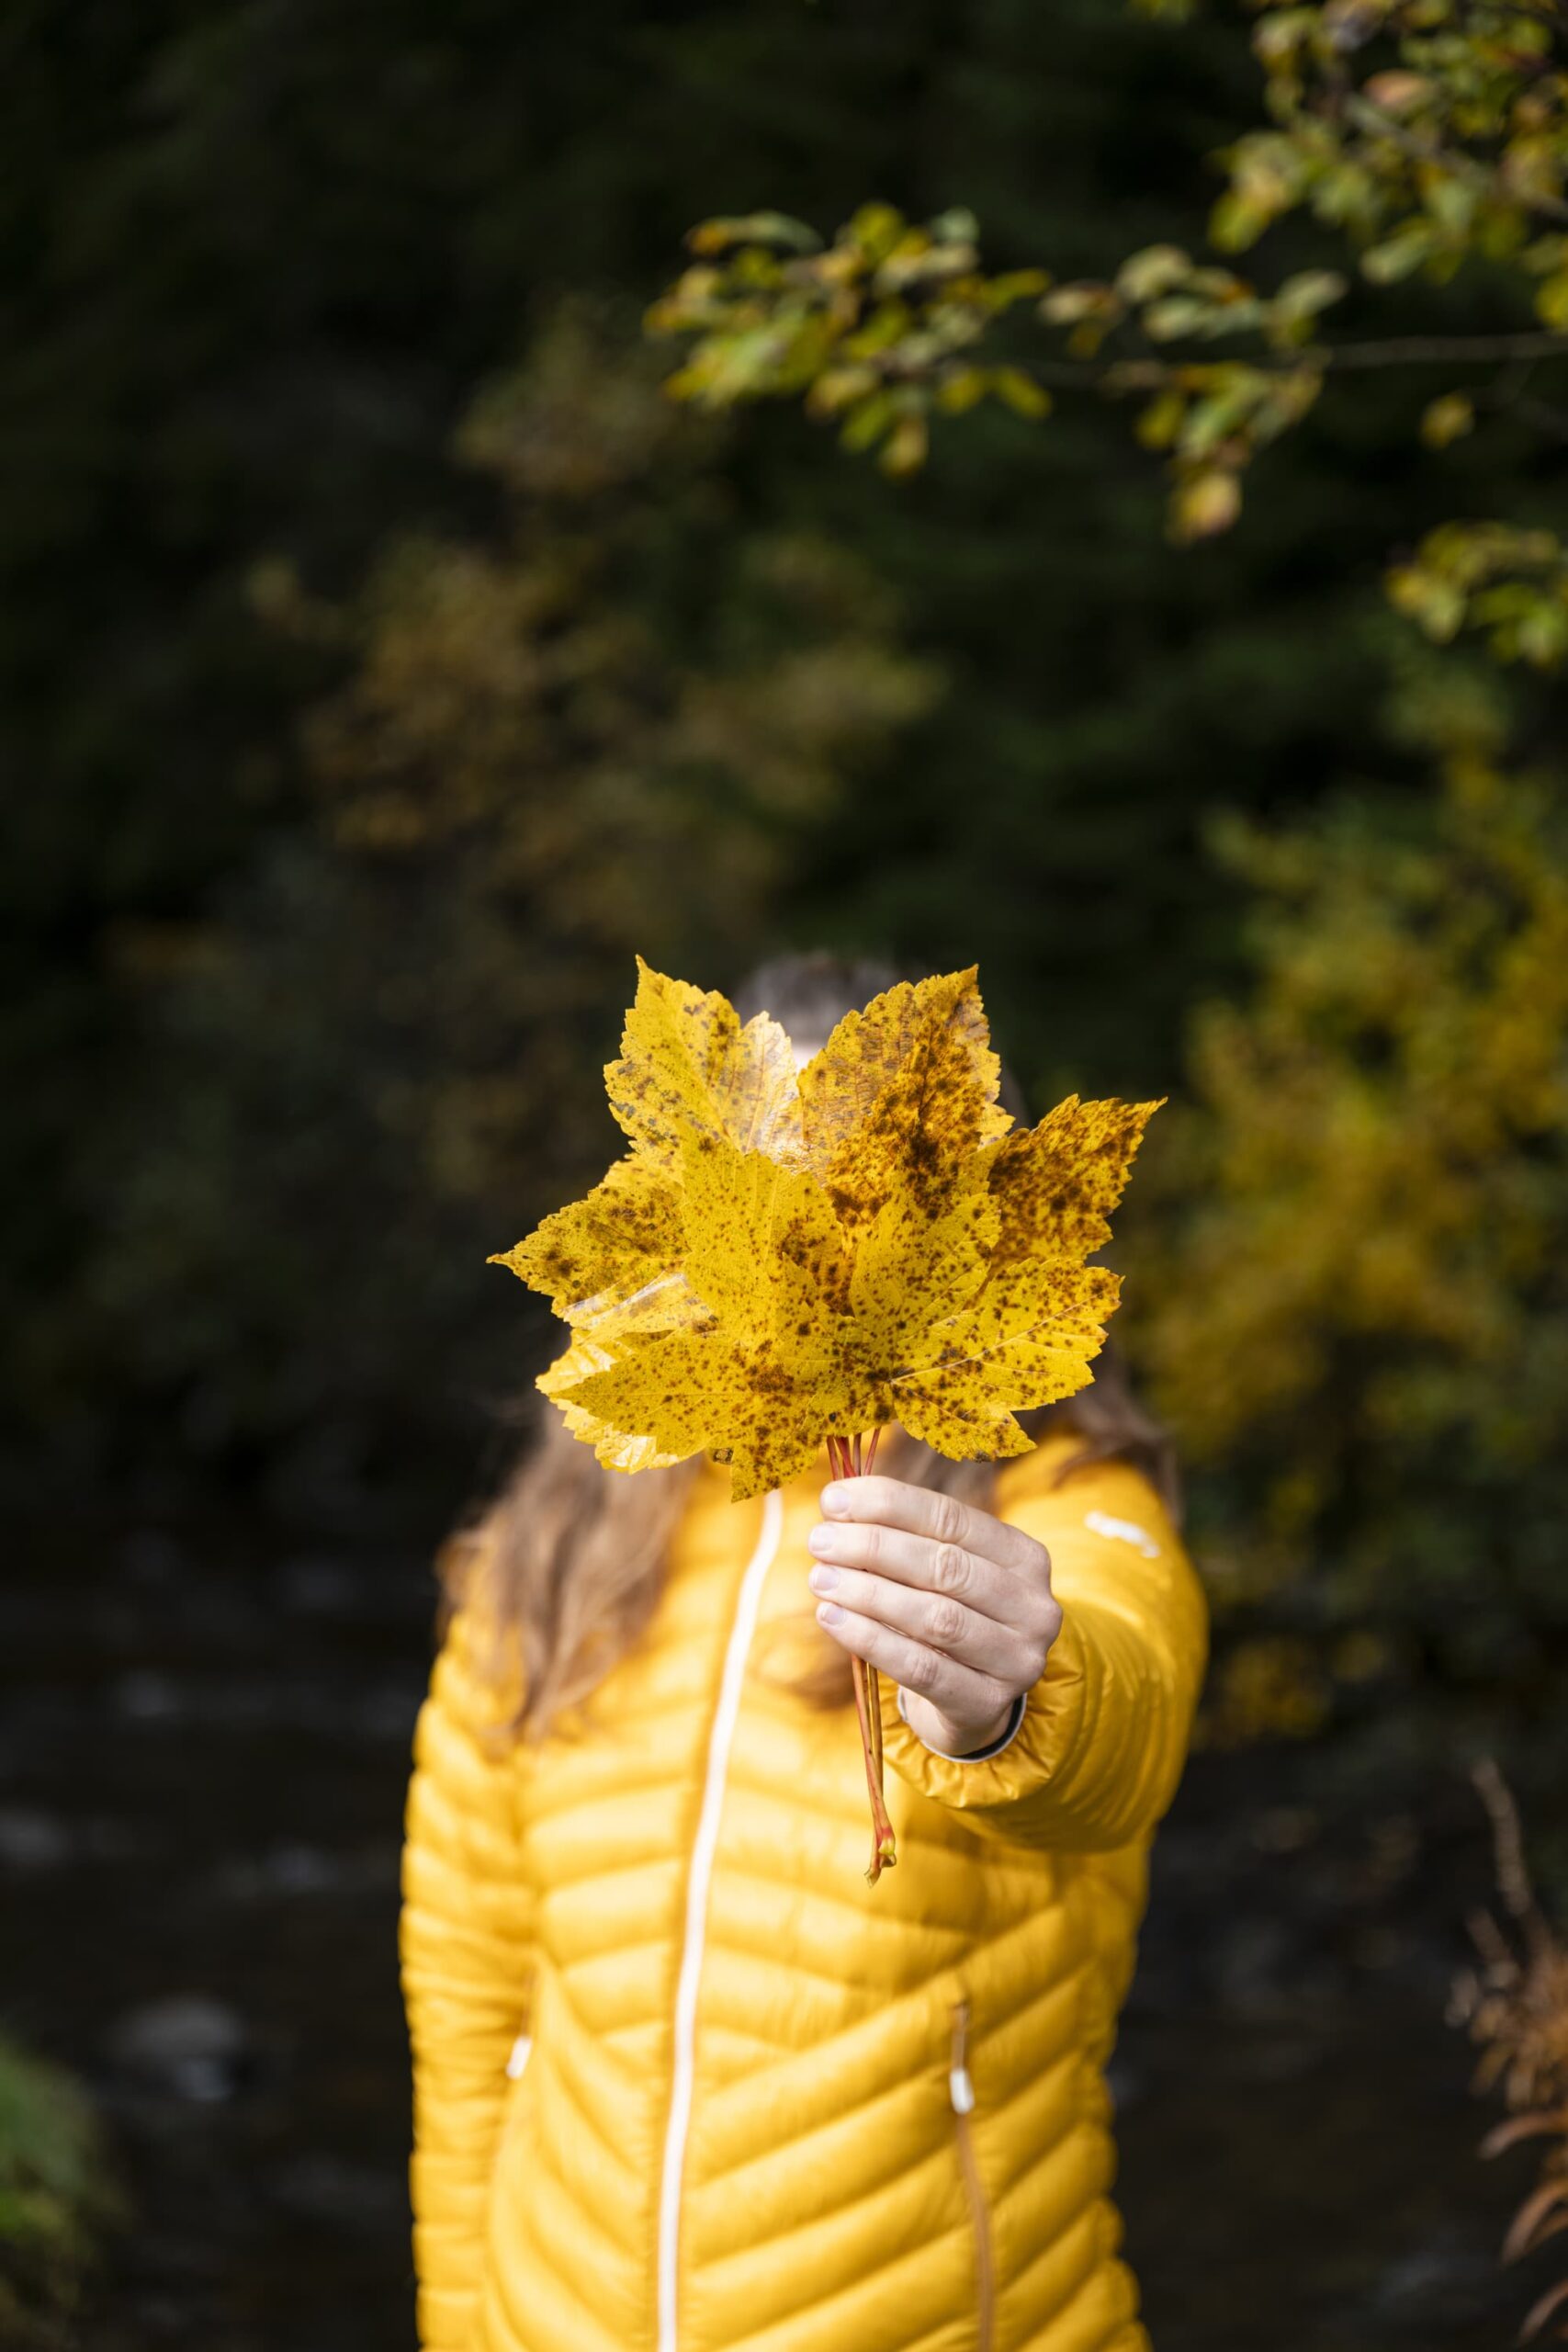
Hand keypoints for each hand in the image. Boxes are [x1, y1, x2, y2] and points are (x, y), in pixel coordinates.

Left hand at [807, 1473, 1060, 1756]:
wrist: (972, 1700)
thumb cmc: (949, 1616)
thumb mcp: (942, 1572)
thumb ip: (905, 1536)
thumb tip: (838, 1502)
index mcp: (1025, 1557)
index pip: (952, 1517)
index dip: (890, 1504)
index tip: (833, 1499)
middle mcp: (1032, 1607)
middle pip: (945, 1566)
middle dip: (873, 1547)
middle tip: (820, 1540)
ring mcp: (1016, 1659)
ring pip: (934, 1617)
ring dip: (868, 1593)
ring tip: (821, 1578)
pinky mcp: (986, 1702)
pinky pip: (920, 1667)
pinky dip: (870, 1639)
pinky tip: (832, 1618)